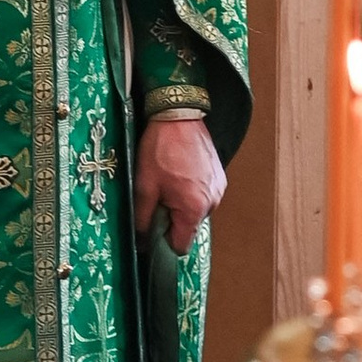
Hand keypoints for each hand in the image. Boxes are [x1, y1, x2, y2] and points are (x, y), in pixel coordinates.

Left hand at [137, 111, 224, 252]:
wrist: (179, 115)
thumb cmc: (161, 149)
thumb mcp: (144, 186)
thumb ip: (143, 219)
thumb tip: (142, 242)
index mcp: (194, 208)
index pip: (181, 246)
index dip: (164, 243)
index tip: (152, 231)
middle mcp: (212, 202)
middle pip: (189, 228)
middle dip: (172, 220)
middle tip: (157, 197)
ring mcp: (219, 188)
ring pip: (196, 211)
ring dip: (182, 205)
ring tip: (169, 182)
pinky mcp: (219, 176)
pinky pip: (203, 195)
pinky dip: (191, 192)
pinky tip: (179, 174)